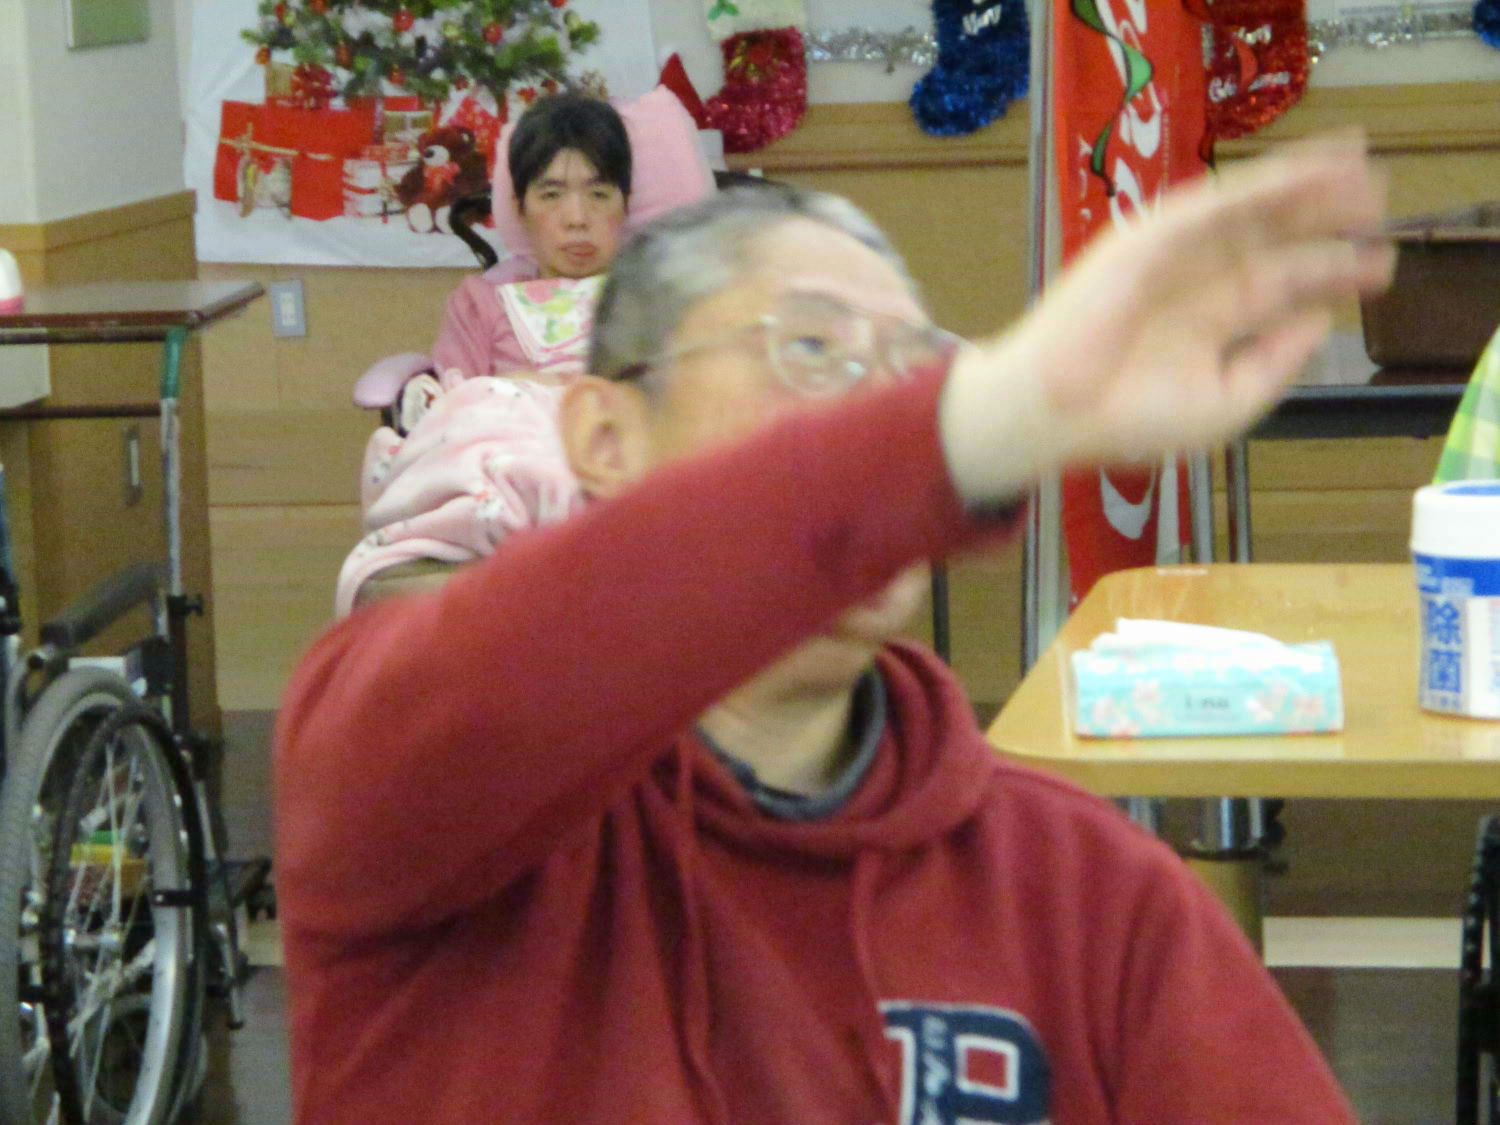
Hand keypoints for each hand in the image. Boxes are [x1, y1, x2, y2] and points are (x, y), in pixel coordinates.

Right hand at [940, 132, 1394, 504]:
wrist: (1055, 412)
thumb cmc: (1129, 419)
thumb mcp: (1225, 403)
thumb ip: (1275, 363)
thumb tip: (1322, 319)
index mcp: (1210, 324)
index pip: (1280, 286)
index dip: (1332, 271)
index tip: (1383, 263)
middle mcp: (1197, 283)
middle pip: (1272, 239)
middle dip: (1326, 218)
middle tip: (1381, 198)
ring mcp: (1173, 257)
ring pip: (1250, 212)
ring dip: (1304, 186)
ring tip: (1360, 166)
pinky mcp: (1149, 237)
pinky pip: (1214, 204)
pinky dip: (1261, 186)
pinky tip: (1307, 172)